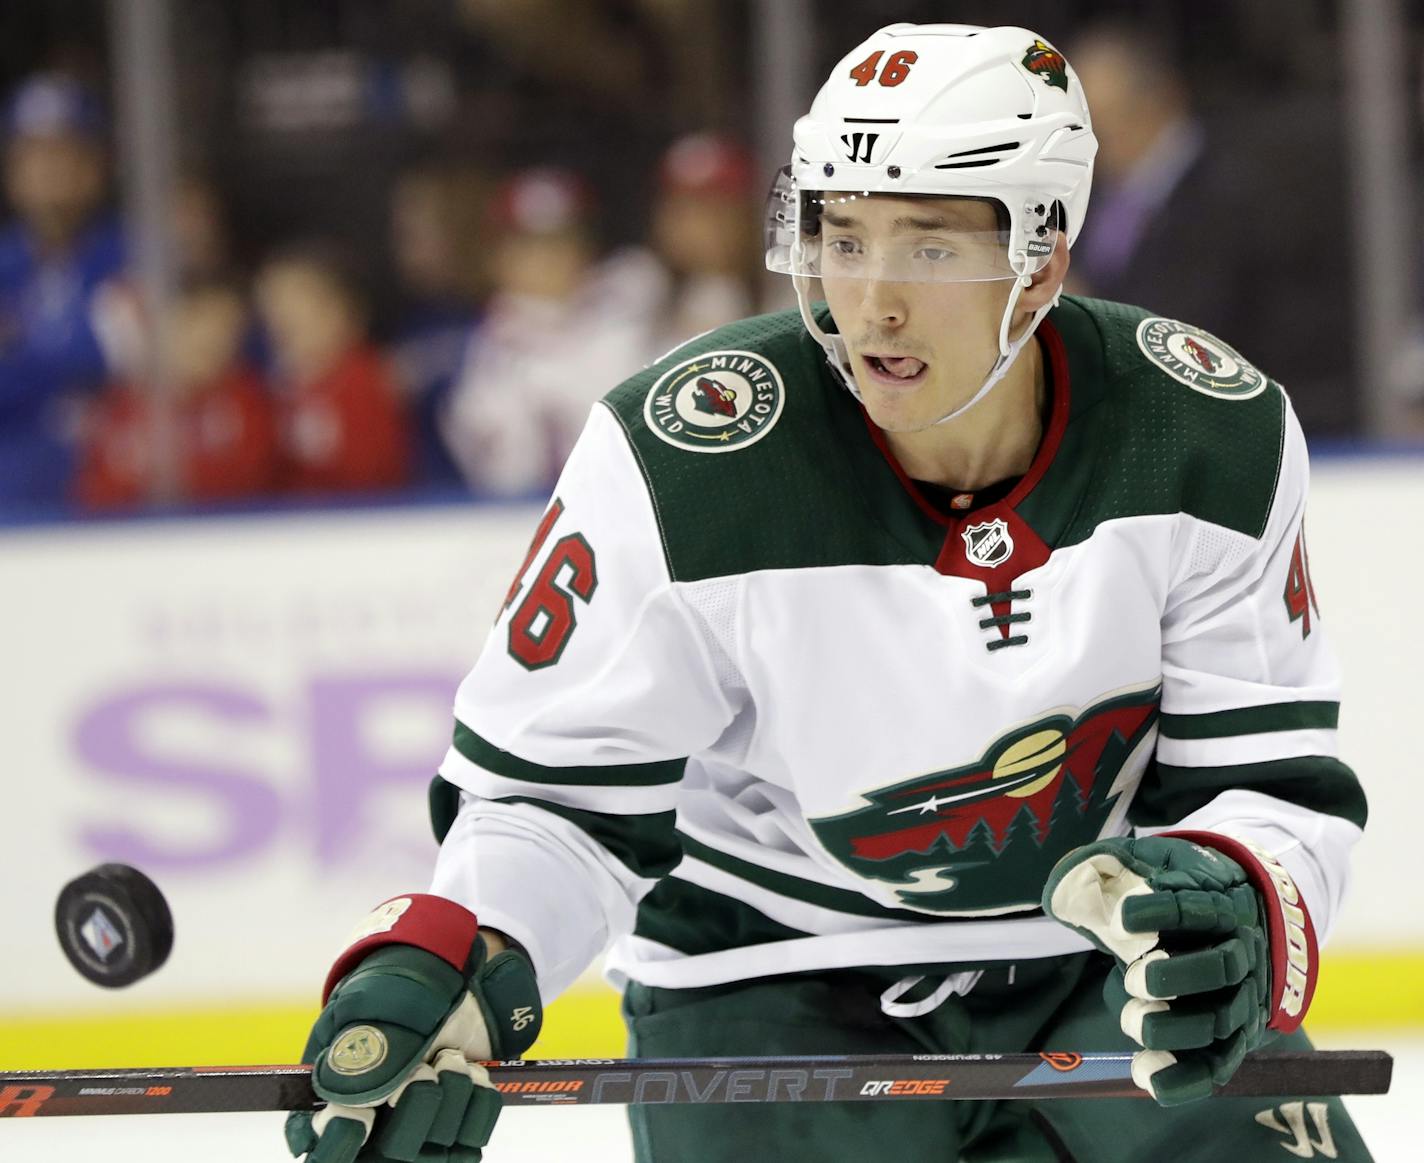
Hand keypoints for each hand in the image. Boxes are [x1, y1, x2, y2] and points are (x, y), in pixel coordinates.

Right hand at [285, 896, 540, 1160]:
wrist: (452, 981)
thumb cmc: (398, 991)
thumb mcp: (369, 1008)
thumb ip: (354, 1056)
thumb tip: (344, 1107)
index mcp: (335, 1101)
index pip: (324, 1154)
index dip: (340, 1145)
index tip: (362, 1118)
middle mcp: (375, 1130)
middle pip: (396, 1152)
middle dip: (419, 1101)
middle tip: (425, 1064)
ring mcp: (419, 1135)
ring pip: (441, 1146)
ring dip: (454, 1091)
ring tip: (449, 1057)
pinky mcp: (458, 1131)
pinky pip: (475, 1136)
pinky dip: (479, 1097)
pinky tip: (471, 1072)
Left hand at [1042, 834, 1315, 1105]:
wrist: (1237, 918)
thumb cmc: (1177, 893)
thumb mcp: (1149, 866)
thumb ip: (1106, 871)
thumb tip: (1060, 892)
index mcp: (1220, 905)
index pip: (1199, 909)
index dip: (1163, 913)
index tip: (1122, 918)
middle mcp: (1240, 952)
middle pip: (1220, 968)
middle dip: (1175, 976)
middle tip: (1134, 978)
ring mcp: (1241, 997)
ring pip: (1219, 1020)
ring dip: (1174, 1028)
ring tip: (1133, 1023)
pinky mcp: (1234, 1037)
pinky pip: (1217, 1064)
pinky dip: (1185, 1077)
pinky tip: (1148, 1080)